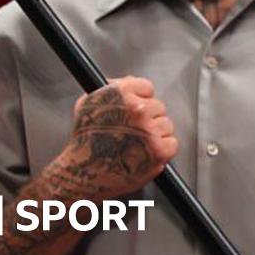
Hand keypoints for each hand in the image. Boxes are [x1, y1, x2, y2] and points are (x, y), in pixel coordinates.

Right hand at [50, 76, 177, 201]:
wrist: (83, 173)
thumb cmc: (83, 142)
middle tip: (133, 131)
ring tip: (137, 144)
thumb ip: (111, 87)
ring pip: (166, 125)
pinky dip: (163, 150)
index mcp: (121, 94)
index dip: (142, 98)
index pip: (147, 87)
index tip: (137, 108)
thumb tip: (130, 81)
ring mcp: (149, 130)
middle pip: (158, 107)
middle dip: (148, 118)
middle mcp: (137, 109)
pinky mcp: (158, 150)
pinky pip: (172, 143)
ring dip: (155, 134)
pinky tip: (146, 153)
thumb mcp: (88, 104)